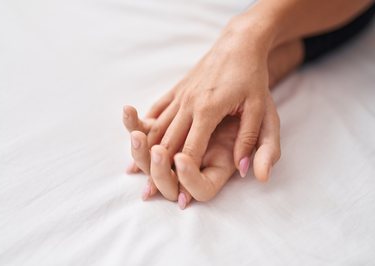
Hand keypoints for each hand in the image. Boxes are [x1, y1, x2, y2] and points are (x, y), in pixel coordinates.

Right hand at [124, 38, 302, 177]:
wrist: (239, 44)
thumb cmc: (252, 76)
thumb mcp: (260, 109)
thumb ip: (250, 140)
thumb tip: (244, 170)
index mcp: (208, 110)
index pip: (190, 149)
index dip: (181, 173)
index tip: (175, 193)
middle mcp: (188, 104)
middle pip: (166, 141)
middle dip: (157, 166)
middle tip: (148, 189)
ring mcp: (180, 96)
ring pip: (156, 127)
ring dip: (145, 149)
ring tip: (134, 170)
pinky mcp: (177, 89)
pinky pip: (156, 110)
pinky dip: (144, 126)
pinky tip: (137, 137)